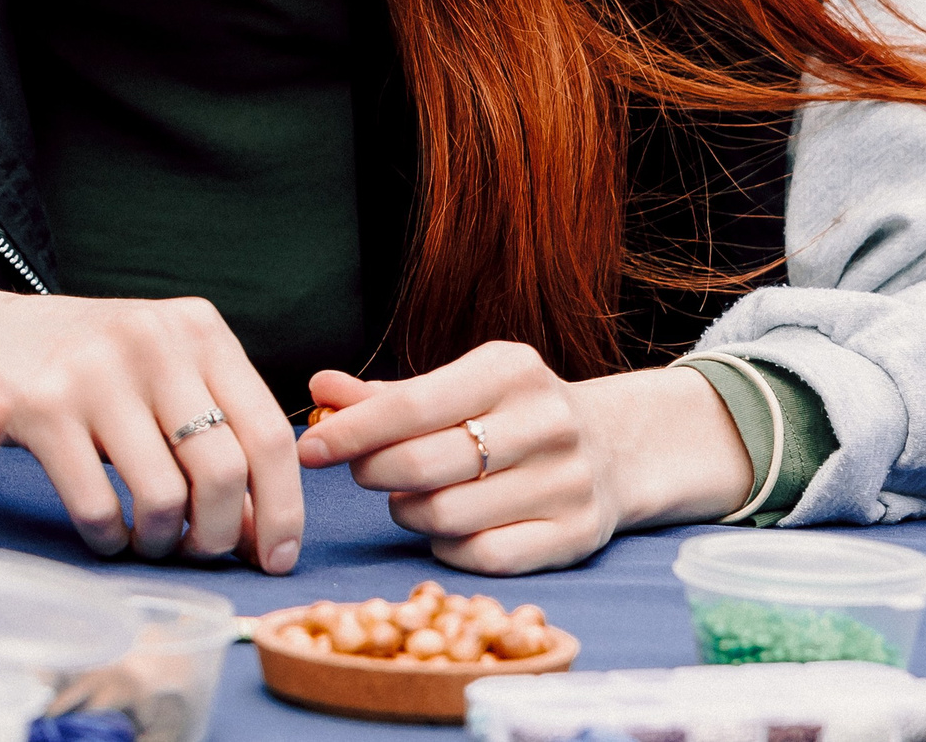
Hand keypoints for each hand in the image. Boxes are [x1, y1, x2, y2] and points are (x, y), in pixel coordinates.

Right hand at [0, 289, 300, 572]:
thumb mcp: (164, 367)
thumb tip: (265, 530)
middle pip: (223, 472)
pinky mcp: (41, 407)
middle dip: (220, 535)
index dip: (283, 509)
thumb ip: (218, 428)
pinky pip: (98, 507)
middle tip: (200, 551)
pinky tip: (105, 531)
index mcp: (198, 329)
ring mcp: (94, 372)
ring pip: (163, 498)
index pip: (267, 433)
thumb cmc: (91, 365)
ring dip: (162, 541)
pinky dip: (110, 538)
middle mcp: (152, 341)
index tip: (275, 558)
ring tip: (148, 538)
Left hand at [296, 342, 752, 573]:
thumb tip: (317, 390)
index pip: (410, 405)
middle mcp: (547, 422)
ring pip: (448, 516)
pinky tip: (444, 529)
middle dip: (373, 473)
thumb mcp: (455, 387)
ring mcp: (567, 482)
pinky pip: (484, 555)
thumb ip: (382, 393)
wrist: (615, 448)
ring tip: (406, 498)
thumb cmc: (508, 414)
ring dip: (407, 513)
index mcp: (510, 370)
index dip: (351, 431)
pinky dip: (446, 547)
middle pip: (424, 465)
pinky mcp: (577, 535)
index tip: (310, 448)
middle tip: (363, 472)